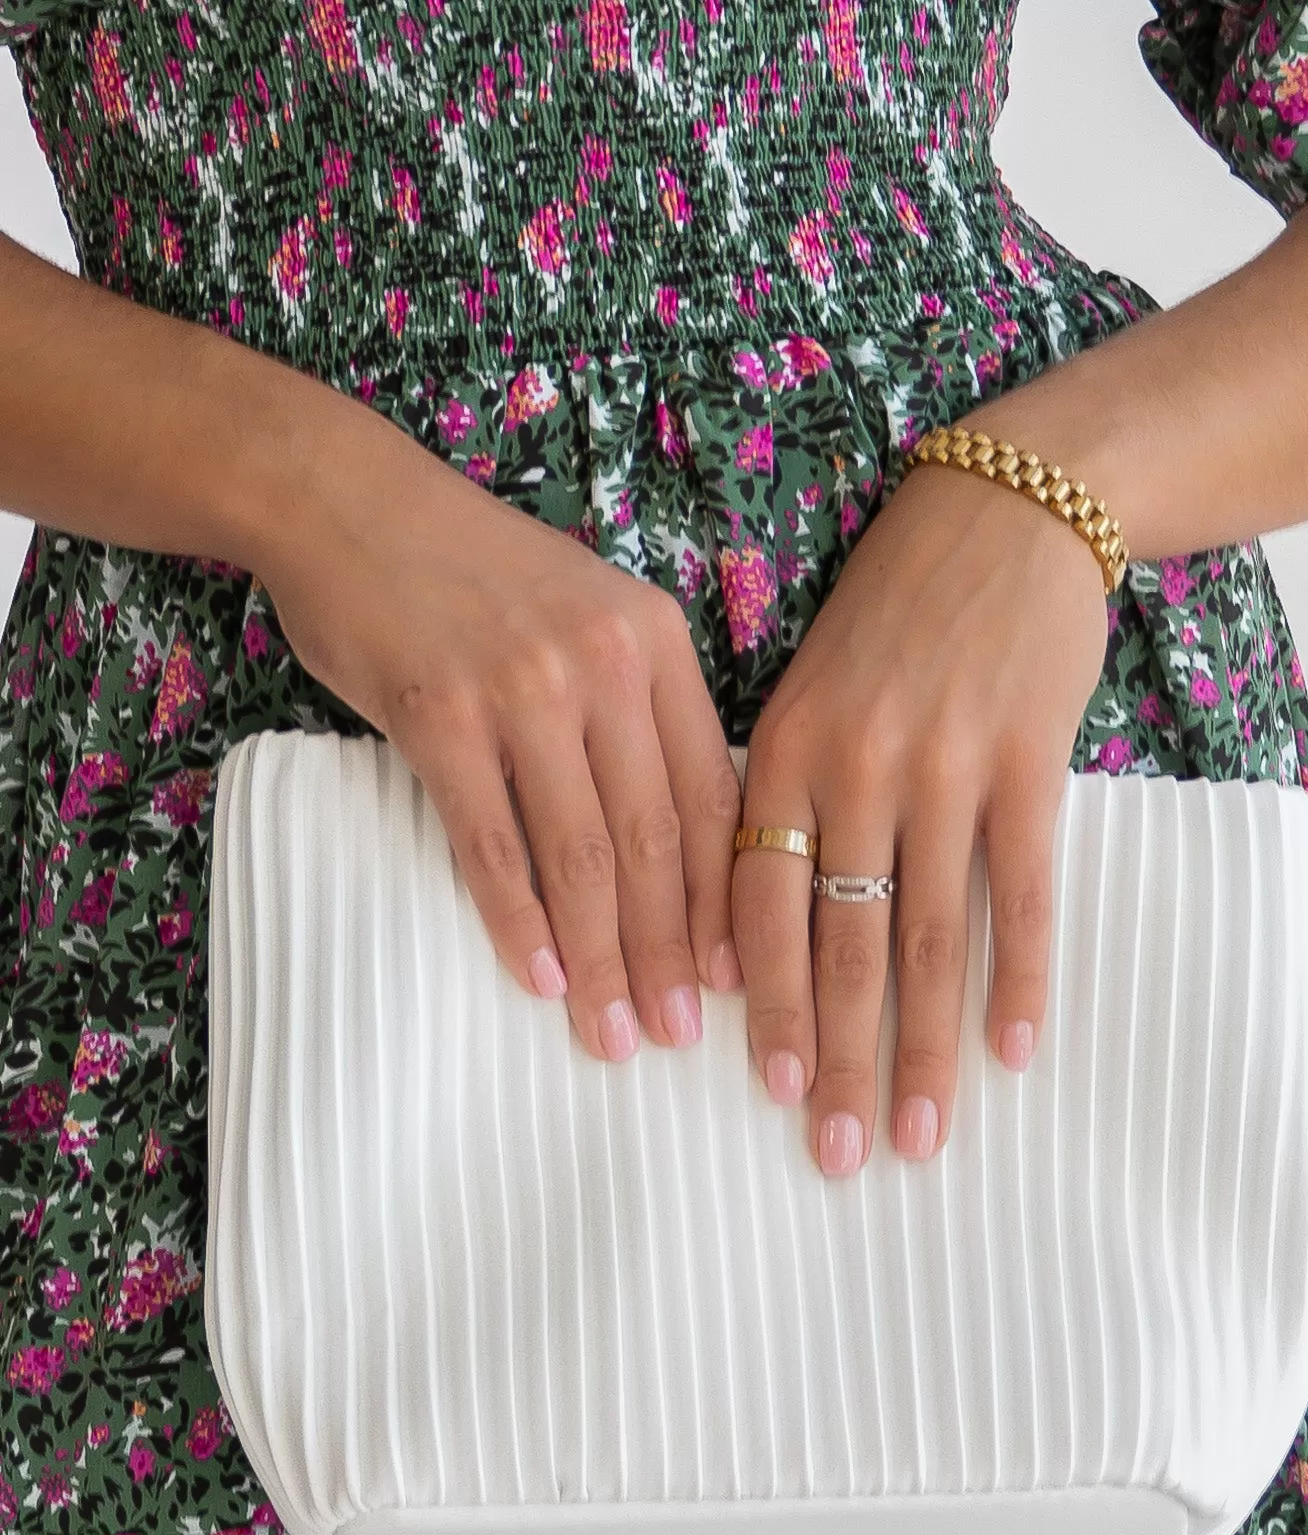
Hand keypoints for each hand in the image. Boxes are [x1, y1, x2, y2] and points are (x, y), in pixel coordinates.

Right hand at [255, 405, 745, 1064]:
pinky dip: (519, 922)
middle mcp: (604, 664)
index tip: (734, 979)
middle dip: (671, 953)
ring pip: (582, 854)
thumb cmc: (471, 574)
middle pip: (655, 840)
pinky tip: (540, 979)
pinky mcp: (439, 715)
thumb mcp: (588, 615)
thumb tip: (677, 847)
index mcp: (655, 643)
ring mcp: (522, 688)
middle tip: (677, 1034)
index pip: (711, 796)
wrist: (346, 501)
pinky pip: (491, 843)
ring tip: (614, 1033)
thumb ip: (638, 709)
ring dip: (603, 958)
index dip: (726, 901)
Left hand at [733, 452, 1110, 1174]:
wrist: (1001, 511)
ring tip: (918, 1133)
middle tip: (838, 1155)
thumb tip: (754, 942)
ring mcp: (941, 765)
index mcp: (779, 752)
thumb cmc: (892, 616)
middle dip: (838, 1061)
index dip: (767, 1007)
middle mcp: (851, 766)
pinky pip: (1019, 895)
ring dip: (921, 1048)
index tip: (771, 1091)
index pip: (755, 906)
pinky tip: (1014, 1050)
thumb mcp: (807, 693)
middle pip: (838, 945)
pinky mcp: (1027, 761)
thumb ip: (779, 803)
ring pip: (924, 938)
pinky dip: (1018, 978)